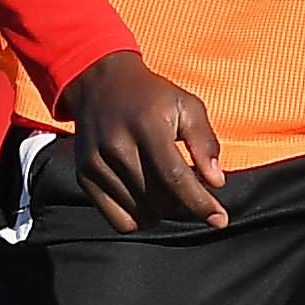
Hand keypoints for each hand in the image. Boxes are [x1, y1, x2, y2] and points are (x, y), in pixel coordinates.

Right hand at [59, 51, 228, 229]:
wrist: (100, 84)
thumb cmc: (152, 98)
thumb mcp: (187, 106)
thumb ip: (204, 142)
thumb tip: (216, 182)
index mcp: (147, 125)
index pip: (174, 176)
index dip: (199, 202)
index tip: (219, 219)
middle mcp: (117, 145)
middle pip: (160, 199)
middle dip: (182, 201)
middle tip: (186, 182)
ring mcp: (96, 163)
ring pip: (142, 213)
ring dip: (161, 209)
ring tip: (163, 184)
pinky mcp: (84, 176)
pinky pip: (119, 221)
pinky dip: (139, 217)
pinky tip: (145, 197)